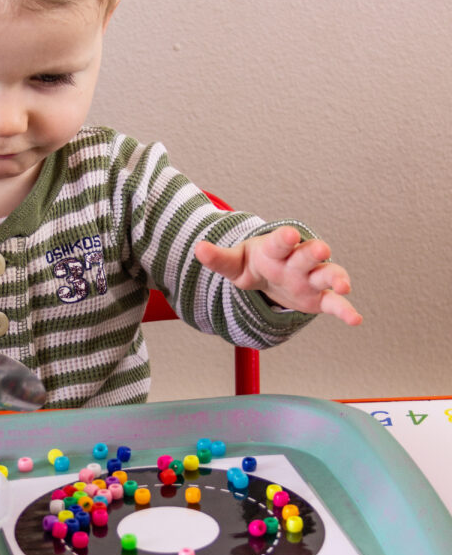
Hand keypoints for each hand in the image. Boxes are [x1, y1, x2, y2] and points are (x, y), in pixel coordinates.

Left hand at [194, 226, 362, 326]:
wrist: (269, 274)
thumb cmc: (253, 263)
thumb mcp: (234, 263)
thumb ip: (219, 258)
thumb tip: (198, 248)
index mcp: (275, 249)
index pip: (279, 242)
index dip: (284, 238)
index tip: (288, 234)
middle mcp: (296, 261)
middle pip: (307, 254)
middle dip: (314, 252)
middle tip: (320, 249)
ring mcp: (310, 278)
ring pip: (326, 275)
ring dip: (335, 277)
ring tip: (344, 286)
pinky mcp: (318, 297)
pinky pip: (333, 303)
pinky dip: (344, 310)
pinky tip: (356, 319)